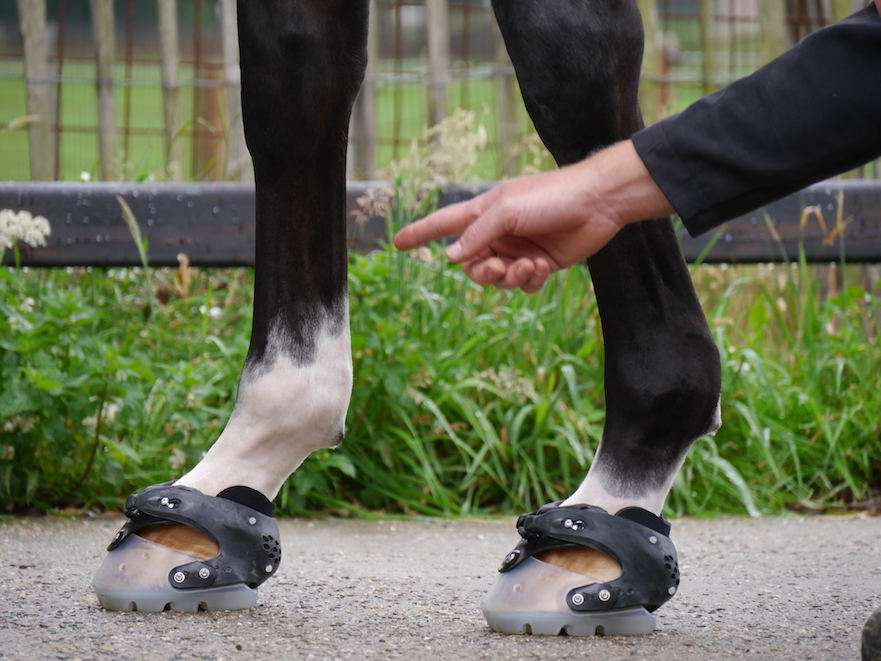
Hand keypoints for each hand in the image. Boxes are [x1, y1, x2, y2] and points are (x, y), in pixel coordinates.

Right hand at [394, 140, 673, 291]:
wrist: (599, 202)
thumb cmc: (551, 195)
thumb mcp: (507, 211)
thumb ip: (477, 235)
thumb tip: (451, 258)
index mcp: (484, 212)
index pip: (443, 224)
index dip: (420, 233)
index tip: (398, 243)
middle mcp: (498, 233)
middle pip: (470, 265)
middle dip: (482, 271)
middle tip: (498, 266)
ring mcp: (519, 250)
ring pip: (497, 280)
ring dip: (510, 278)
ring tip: (531, 266)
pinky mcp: (541, 265)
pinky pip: (523, 285)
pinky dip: (530, 281)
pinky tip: (544, 267)